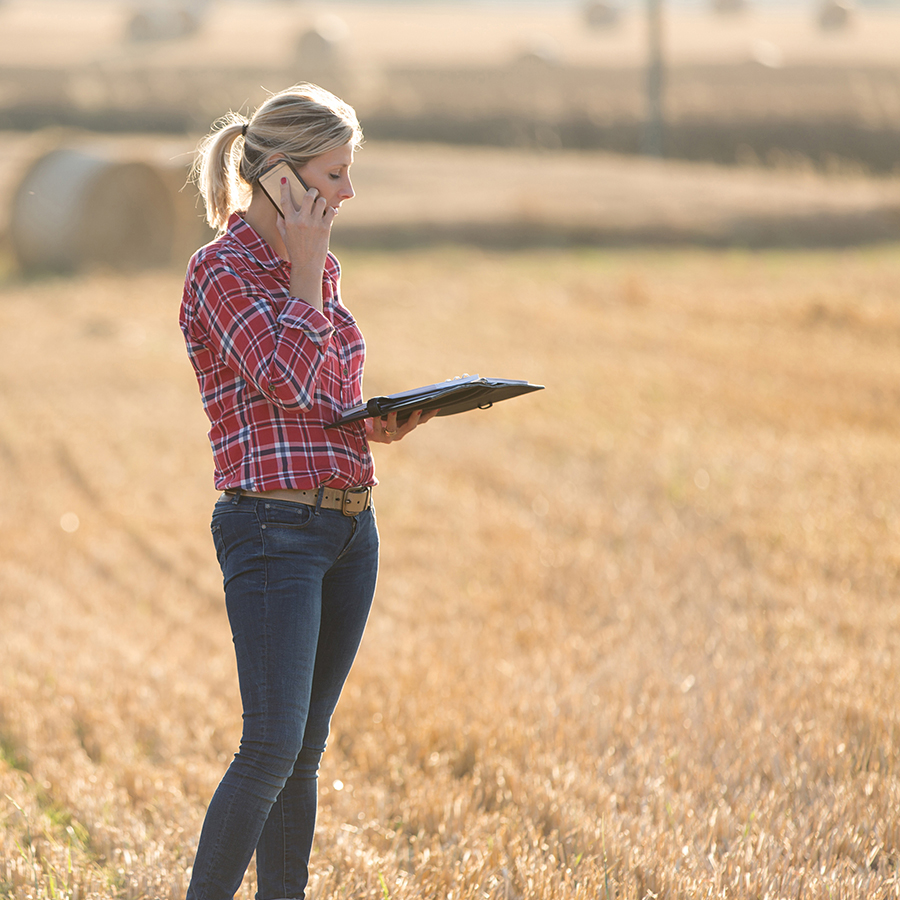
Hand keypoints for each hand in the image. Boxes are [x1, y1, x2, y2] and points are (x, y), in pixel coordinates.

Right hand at [276, 176, 332, 310]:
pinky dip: (332, 211)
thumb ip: (281, 222)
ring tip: (321, 206)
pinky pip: (331, 212)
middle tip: (313, 192)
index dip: (284, 187)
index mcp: (289, 221)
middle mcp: (302, 220)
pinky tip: (330, 213)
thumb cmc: (295, 250)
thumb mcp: (284, 236)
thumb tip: (280, 211)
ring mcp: (314, 224)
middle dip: (311, 191)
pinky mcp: (325, 228)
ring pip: (321, 202)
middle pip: (308, 196)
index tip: (285, 179)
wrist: (307, 265)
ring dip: (322, 201)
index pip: (285, 199)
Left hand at [367, 409, 438, 443]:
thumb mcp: (390, 410)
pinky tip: (376, 413)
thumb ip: (399, 406)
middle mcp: (399, 433)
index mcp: (404, 427)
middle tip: (418, 409)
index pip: (420, 421)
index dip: (429, 415)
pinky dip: (377, 419)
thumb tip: (408, 396)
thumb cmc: (378, 415)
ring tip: (393, 410)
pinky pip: (377, 427)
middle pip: (410, 426)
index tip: (437, 407)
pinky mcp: (376, 437)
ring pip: (393, 428)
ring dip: (394, 418)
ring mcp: (388, 437)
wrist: (361, 427)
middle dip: (415, 417)